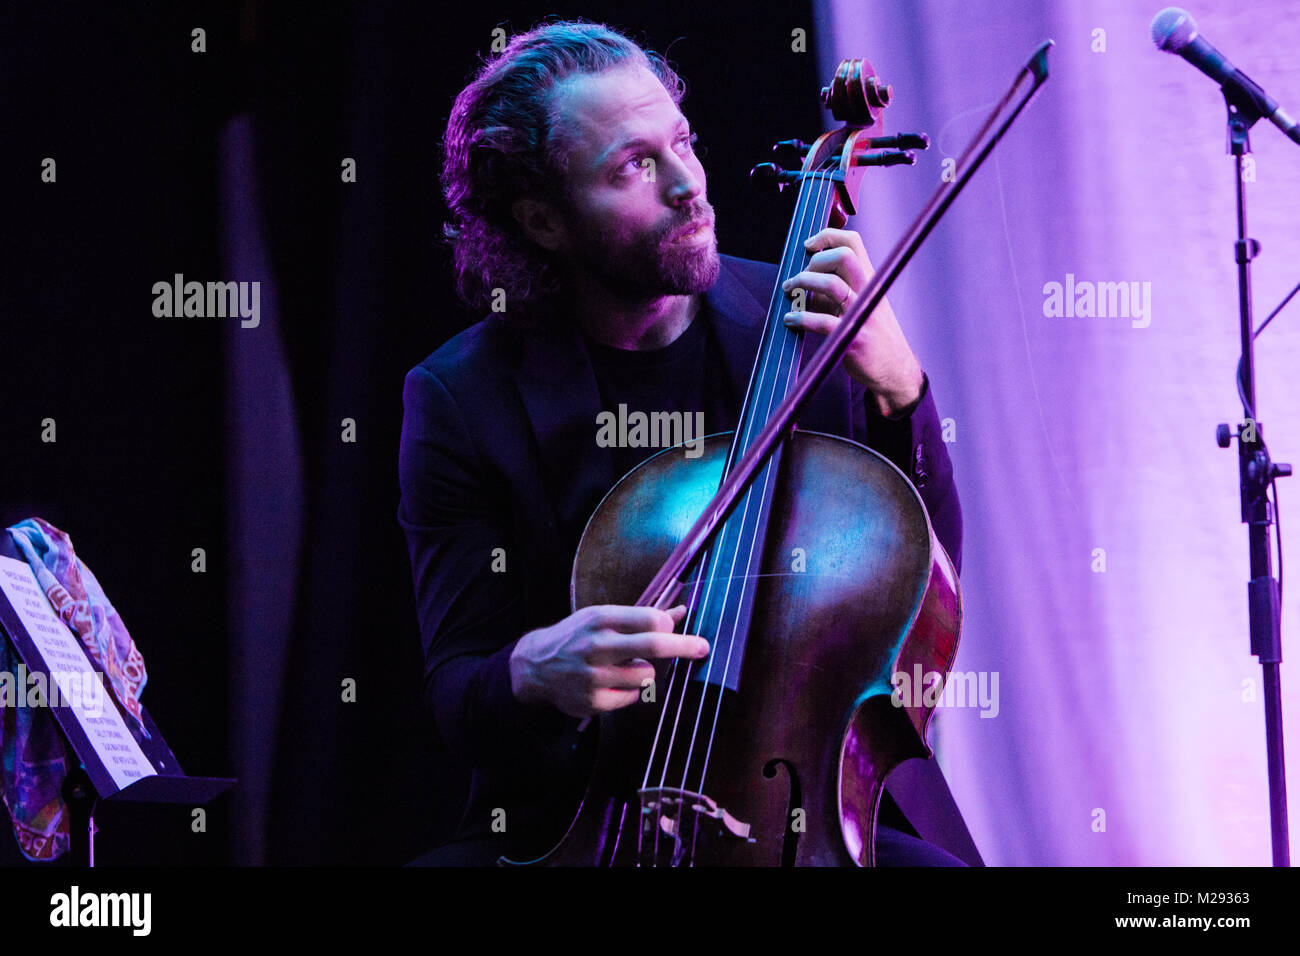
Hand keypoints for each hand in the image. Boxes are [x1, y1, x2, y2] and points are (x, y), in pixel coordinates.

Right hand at [510, 604, 708, 718]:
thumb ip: (643, 616)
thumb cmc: (578, 636)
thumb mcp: (604, 618)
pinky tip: (612, 682)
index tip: (675, 629)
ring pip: (647, 675)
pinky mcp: (594, 701)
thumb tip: (681, 612)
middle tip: (703, 647)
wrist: (536, 666)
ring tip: (626, 666)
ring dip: (645, 671)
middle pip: (653, 646)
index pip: (649, 619)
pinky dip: (630, 690)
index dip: (668, 626)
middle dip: (684, 646)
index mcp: (600, 619)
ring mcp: (594, 676)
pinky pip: (633, 696)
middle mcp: (597, 646)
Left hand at [780, 227, 924, 415]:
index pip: (853, 242)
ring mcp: (862, 314)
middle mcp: (868, 292)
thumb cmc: (871, 334)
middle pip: (843, 256)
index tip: (808, 245)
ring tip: (790, 293)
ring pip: (832, 286)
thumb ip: (835, 289)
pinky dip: (802, 318)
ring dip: (804, 285)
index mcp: (869, 279)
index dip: (828, 236)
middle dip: (814, 262)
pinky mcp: (854, 338)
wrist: (894, 369)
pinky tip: (791, 320)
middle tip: (798, 279)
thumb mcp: (858, 303)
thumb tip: (804, 277)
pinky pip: (824, 322)